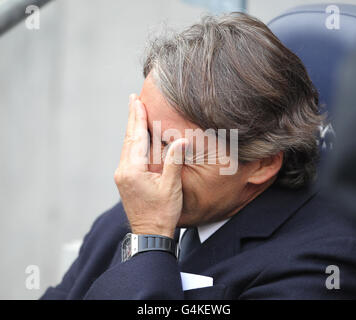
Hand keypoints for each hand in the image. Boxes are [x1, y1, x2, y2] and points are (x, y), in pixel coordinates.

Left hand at [114, 94, 187, 237]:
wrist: (149, 234)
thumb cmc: (162, 213)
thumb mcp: (171, 187)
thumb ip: (174, 162)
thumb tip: (181, 140)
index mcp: (133, 170)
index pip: (136, 137)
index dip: (137, 118)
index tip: (136, 100)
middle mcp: (123, 170)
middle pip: (128, 139)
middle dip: (132, 119)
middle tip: (133, 100)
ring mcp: (122, 176)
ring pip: (127, 147)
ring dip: (132, 130)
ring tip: (135, 114)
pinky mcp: (125, 180)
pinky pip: (128, 156)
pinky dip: (133, 142)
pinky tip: (136, 138)